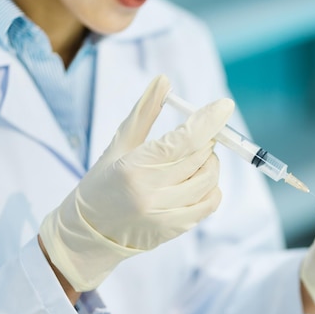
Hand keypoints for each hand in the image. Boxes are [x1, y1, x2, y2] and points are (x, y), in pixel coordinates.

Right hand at [39, 75, 233, 290]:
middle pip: (199, 157)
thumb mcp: (120, 145)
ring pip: (208, 180)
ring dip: (210, 163)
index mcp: (133, 167)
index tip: (225, 106)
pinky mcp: (175, 229)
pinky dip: (211, 187)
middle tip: (200, 136)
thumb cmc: (103, 182)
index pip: (182, 140)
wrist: (89, 233)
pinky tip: (198, 181)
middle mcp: (150, 193)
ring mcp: (164, 215)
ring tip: (196, 159)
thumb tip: (164, 80)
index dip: (208, 121)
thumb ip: (144, 112)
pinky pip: (210, 203)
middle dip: (207, 140)